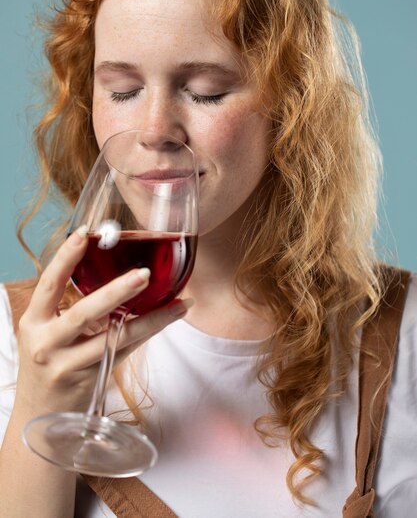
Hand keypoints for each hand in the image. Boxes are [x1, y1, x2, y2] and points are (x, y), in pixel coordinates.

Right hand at [15, 228, 191, 415]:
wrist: (39, 416)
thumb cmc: (49, 364)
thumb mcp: (49, 333)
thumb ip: (74, 307)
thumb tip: (116, 272)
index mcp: (33, 322)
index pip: (48, 284)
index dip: (65, 257)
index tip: (84, 233)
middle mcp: (47, 343)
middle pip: (84, 312)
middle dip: (115, 291)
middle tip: (143, 273)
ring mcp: (68, 365)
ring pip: (115, 337)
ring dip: (151, 318)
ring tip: (178, 301)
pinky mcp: (90, 380)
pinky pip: (125, 351)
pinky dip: (149, 332)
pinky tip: (169, 317)